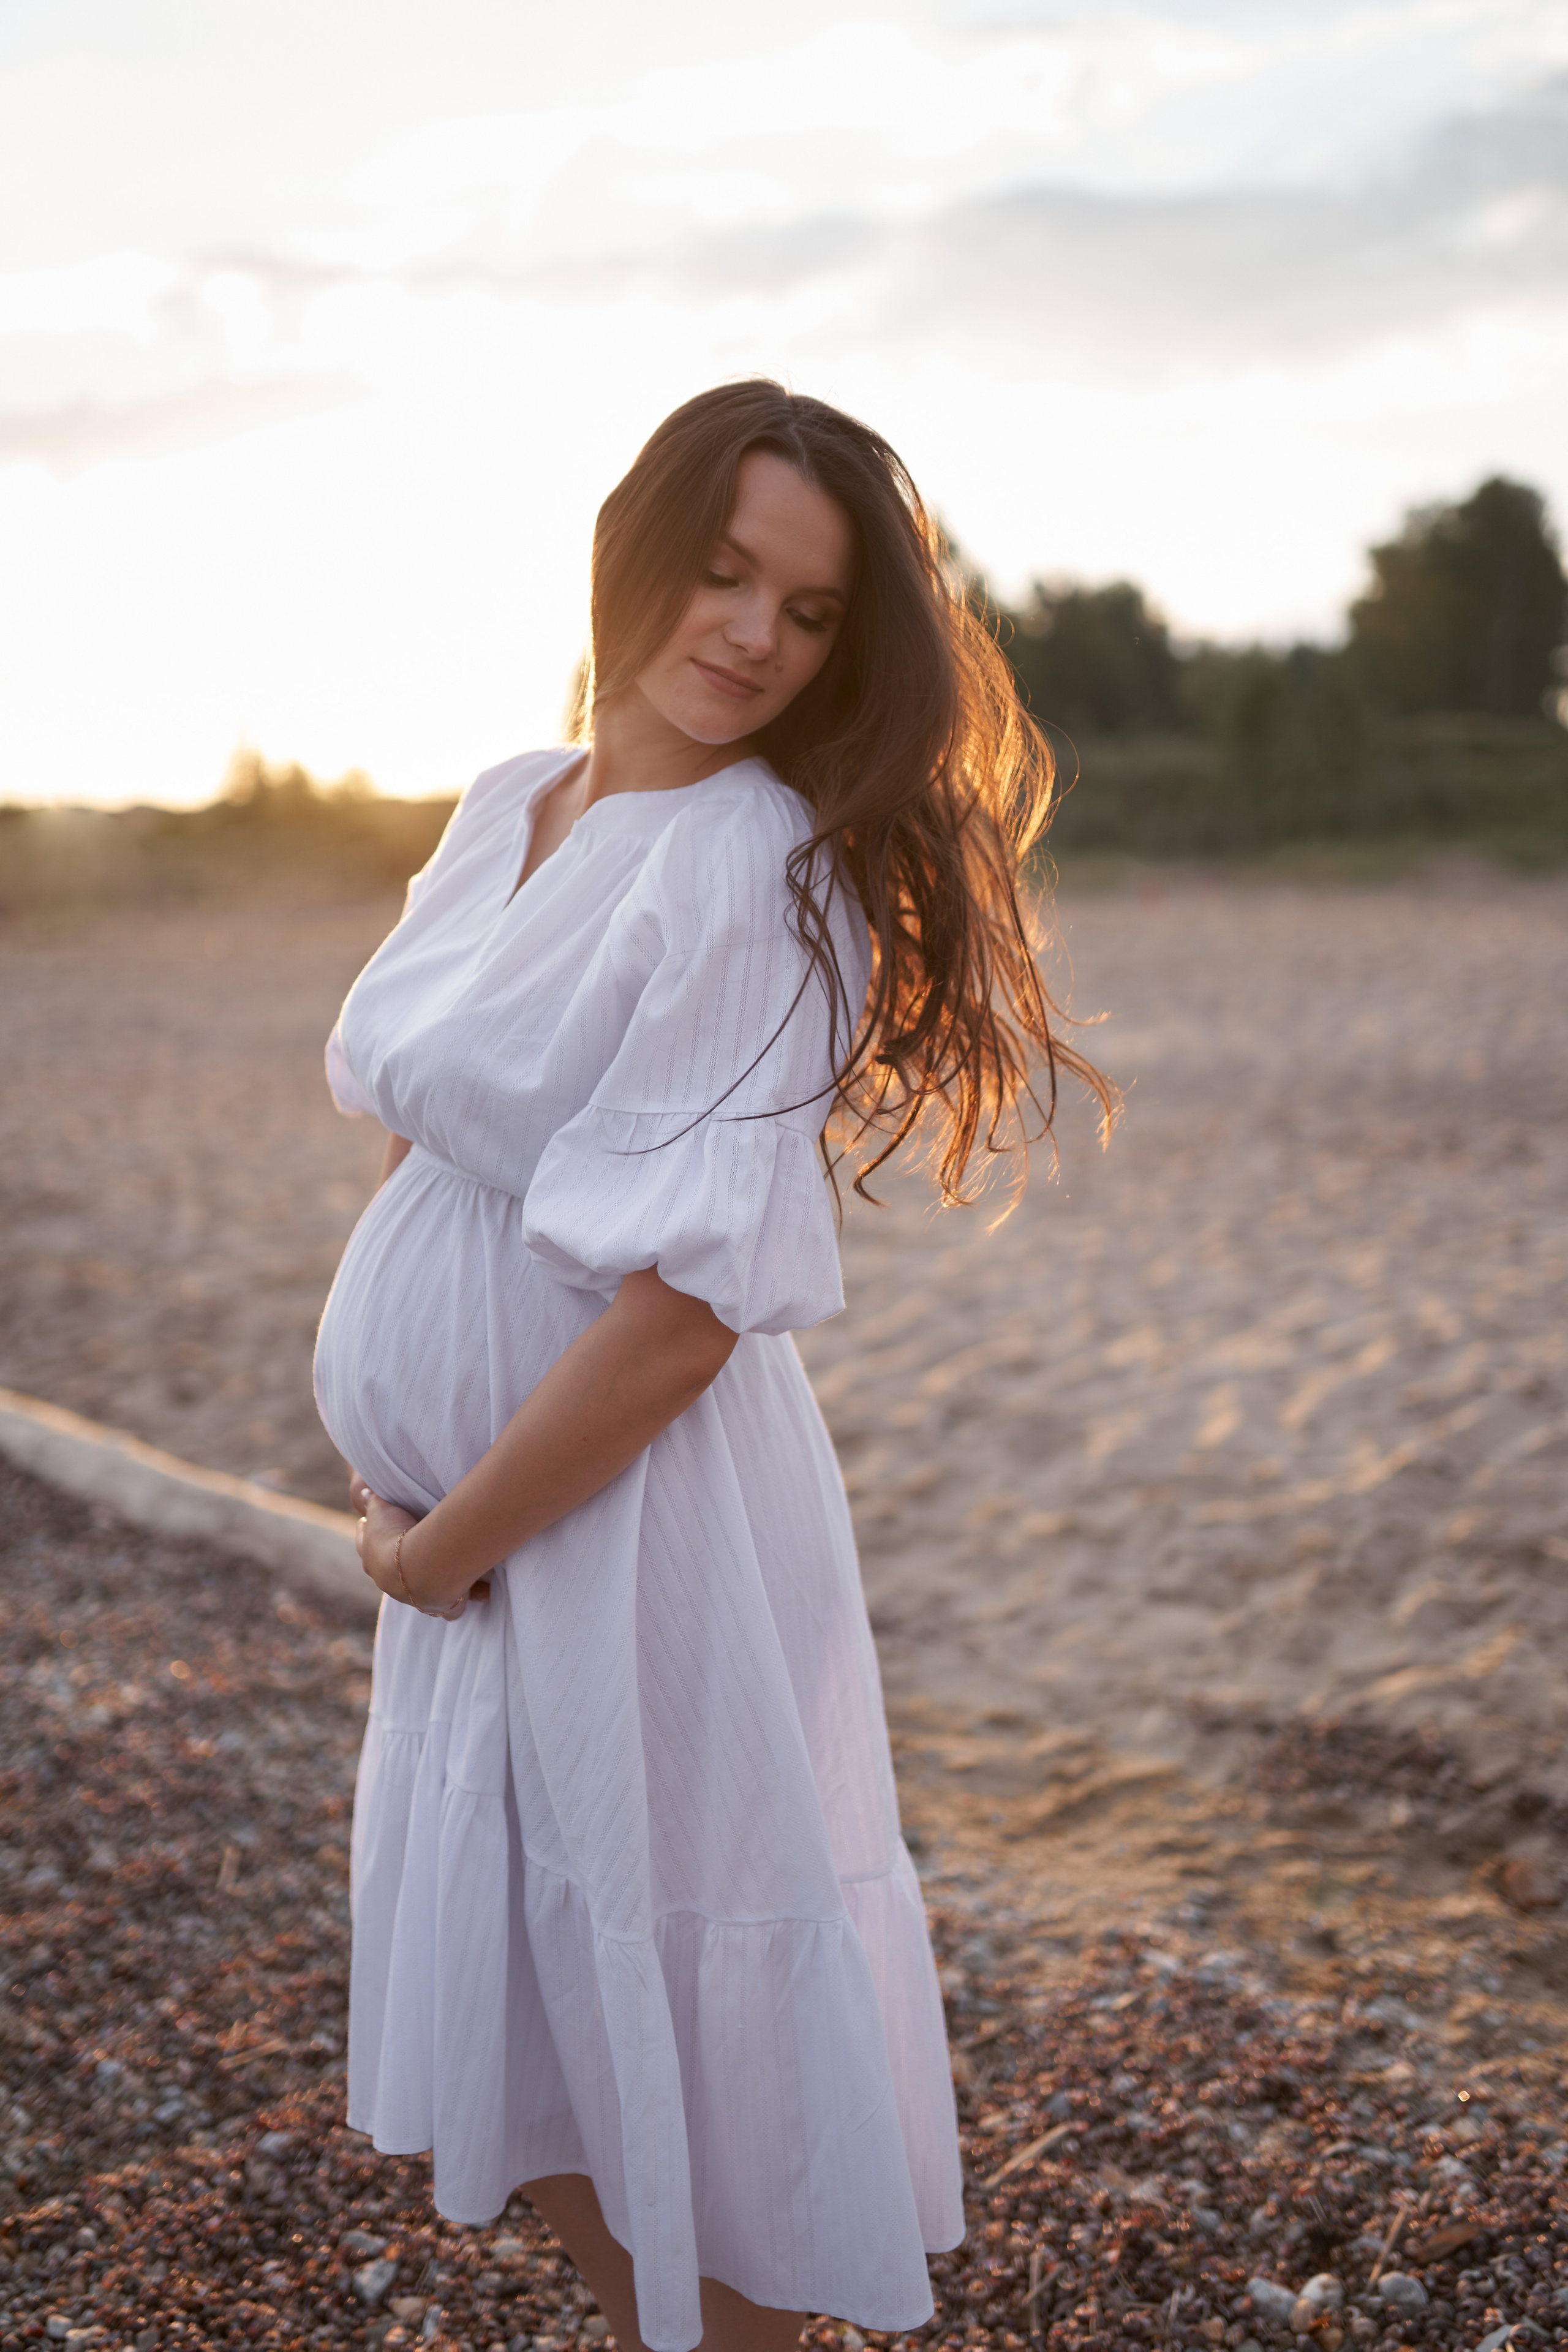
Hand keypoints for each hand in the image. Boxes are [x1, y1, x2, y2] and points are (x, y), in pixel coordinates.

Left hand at [348, 1471, 488, 1618]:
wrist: (421, 1565)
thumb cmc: (400, 1534)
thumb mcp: (382, 1510)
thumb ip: (374, 1502)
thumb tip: (364, 1493)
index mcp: (374, 1560)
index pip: (365, 1546)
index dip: (367, 1535)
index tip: (369, 1525)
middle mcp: (391, 1584)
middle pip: (387, 1575)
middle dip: (394, 1563)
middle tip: (408, 1549)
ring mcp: (414, 1599)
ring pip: (417, 1595)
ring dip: (427, 1585)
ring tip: (443, 1573)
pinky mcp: (440, 1607)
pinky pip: (452, 1609)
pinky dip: (463, 1601)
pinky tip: (476, 1593)